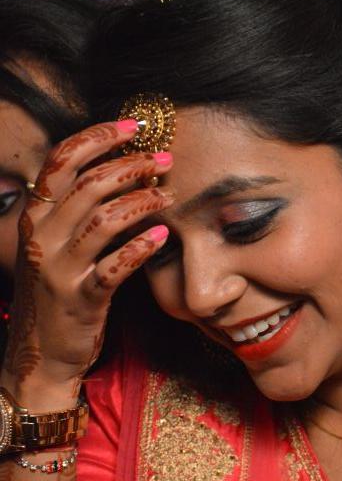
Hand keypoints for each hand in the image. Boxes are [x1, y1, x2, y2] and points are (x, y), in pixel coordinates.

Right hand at [2, 120, 172, 402]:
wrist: (40, 355)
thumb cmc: (56, 294)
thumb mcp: (53, 247)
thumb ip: (74, 211)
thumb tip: (118, 171)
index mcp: (35, 218)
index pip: (61, 160)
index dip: (98, 136)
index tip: (133, 126)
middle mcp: (42, 238)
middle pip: (89, 184)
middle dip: (131, 165)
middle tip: (164, 160)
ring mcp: (60, 270)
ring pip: (104, 220)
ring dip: (142, 202)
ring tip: (168, 197)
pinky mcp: (81, 299)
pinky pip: (115, 266)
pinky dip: (141, 248)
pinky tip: (161, 236)